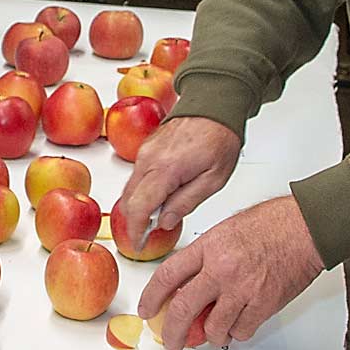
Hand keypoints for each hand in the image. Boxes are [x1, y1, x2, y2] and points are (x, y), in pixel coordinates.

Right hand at [118, 116, 240, 249]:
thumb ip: (186, 203)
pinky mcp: (146, 147)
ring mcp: (144, 152)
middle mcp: (148, 159)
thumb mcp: (213, 179)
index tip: (139, 244)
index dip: (136, 231)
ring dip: (139, 206)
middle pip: (129, 201)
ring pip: (130, 188)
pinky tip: (160, 196)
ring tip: (160, 216)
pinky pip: (136, 176)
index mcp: (165, 169)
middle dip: (135, 222)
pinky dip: (142, 191)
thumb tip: (164, 222)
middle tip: (150, 236)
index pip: (139, 208)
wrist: (215, 104)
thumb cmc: (220, 138)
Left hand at [137, 194, 324, 349]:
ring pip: (214, 329)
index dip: (152, 297)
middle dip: (172, 332)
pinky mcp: (263, 304)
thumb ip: (206, 256)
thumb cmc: (272, 223)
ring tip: (216, 329)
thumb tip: (189, 281)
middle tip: (171, 342)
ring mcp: (242, 289)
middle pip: (183, 310)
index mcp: (209, 247)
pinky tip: (241, 321)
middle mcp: (221, 269)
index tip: (147, 309)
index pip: (168, 276)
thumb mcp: (226, 230)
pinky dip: (238, 332)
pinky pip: (241, 331)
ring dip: (213, 334)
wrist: (305, 227)